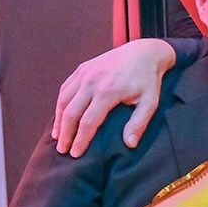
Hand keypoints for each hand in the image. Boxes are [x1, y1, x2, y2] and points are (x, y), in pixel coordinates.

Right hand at [52, 38, 175, 157]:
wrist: (144, 52)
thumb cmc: (148, 80)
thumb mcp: (150, 103)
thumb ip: (139, 123)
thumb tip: (129, 144)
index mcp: (108, 91)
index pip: (88, 122)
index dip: (80, 140)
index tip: (76, 154)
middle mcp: (91, 81)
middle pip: (71, 113)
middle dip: (65, 134)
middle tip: (62, 150)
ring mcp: (84, 73)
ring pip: (63, 100)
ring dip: (58, 120)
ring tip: (57, 136)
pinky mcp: (82, 68)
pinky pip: (65, 88)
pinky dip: (60, 104)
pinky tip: (60, 116)